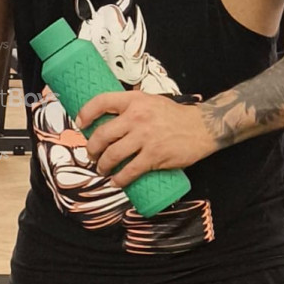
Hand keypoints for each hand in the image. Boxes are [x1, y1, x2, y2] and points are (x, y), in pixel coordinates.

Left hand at [77, 91, 217, 184]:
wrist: (203, 127)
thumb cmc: (175, 115)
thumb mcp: (151, 101)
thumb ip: (132, 106)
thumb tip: (109, 115)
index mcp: (134, 101)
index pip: (101, 102)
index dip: (85, 113)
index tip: (80, 124)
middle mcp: (137, 117)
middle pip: (102, 135)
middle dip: (92, 149)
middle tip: (91, 155)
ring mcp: (145, 137)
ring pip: (112, 155)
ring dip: (102, 166)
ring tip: (102, 169)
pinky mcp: (154, 156)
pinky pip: (130, 171)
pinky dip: (119, 179)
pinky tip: (116, 182)